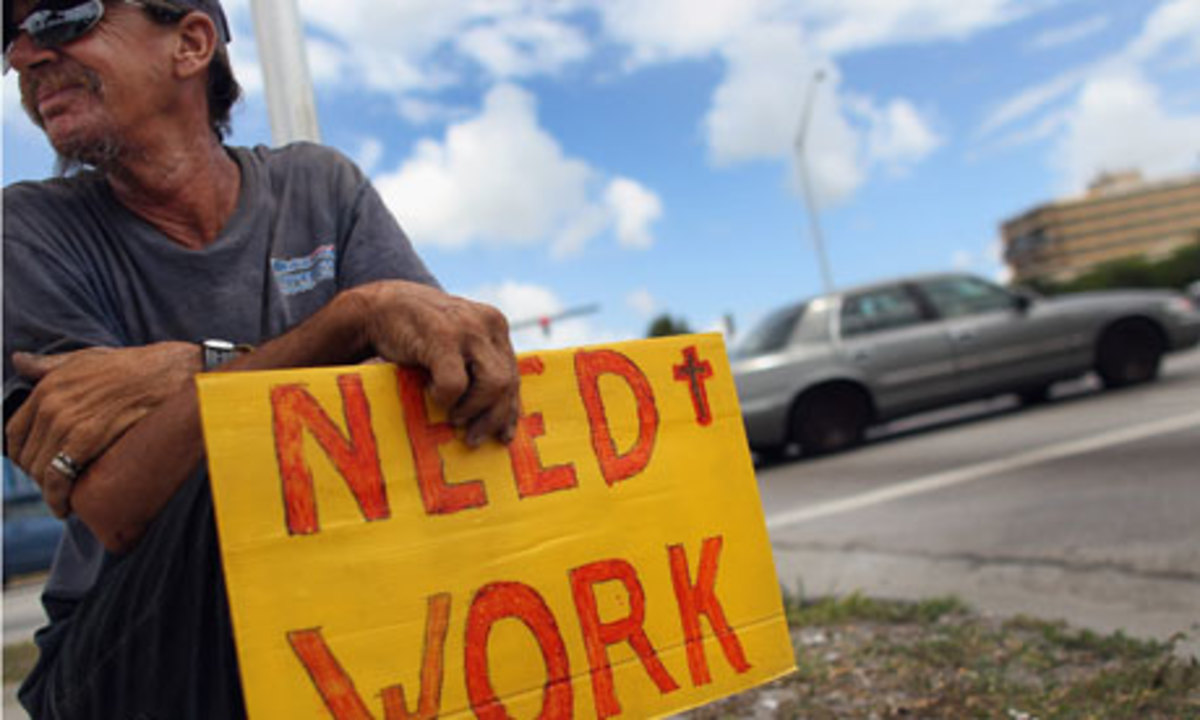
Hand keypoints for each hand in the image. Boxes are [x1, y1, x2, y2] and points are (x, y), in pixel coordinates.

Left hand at [6, 343, 199, 516]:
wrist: (172, 372)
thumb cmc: (135, 366)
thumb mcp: (87, 357)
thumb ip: (50, 364)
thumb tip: (19, 361)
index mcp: (48, 387)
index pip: (14, 433)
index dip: (22, 455)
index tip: (36, 467)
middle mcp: (51, 404)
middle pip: (26, 456)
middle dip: (37, 477)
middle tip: (55, 488)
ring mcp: (67, 421)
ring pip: (40, 470)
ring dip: (48, 491)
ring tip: (62, 500)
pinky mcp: (87, 439)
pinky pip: (58, 476)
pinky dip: (56, 497)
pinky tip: (64, 507)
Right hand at [352, 281, 519, 446]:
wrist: (379, 306)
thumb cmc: (417, 333)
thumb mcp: (456, 344)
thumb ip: (477, 366)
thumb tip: (496, 415)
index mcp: (495, 326)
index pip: (513, 375)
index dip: (510, 409)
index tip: (504, 435)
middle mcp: (488, 324)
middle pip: (508, 383)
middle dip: (493, 417)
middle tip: (473, 438)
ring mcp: (468, 329)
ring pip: (493, 385)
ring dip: (472, 409)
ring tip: (452, 416)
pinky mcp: (443, 337)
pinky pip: (456, 384)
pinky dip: (444, 397)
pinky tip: (430, 391)